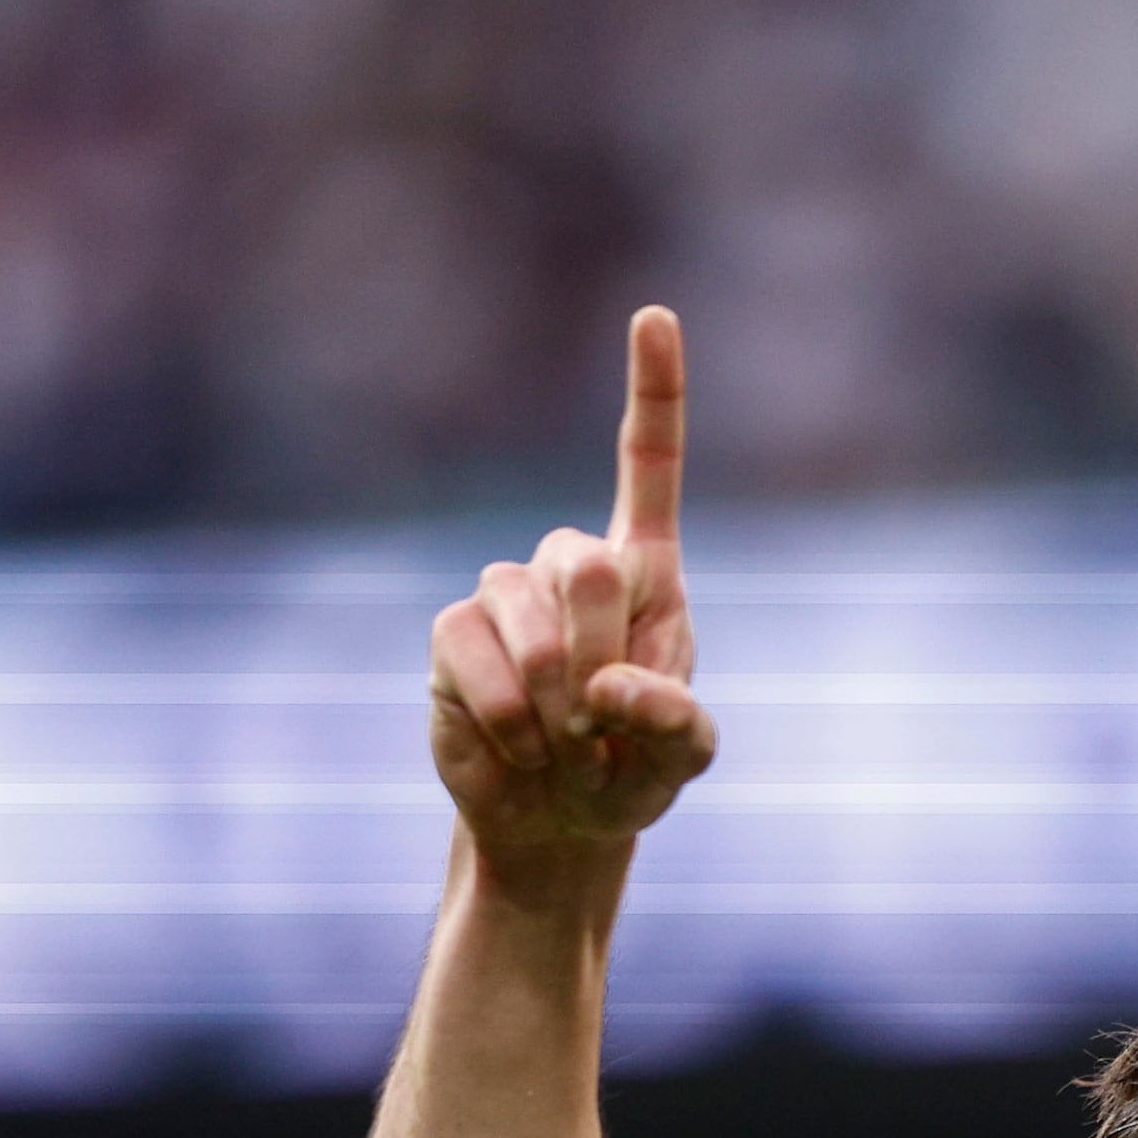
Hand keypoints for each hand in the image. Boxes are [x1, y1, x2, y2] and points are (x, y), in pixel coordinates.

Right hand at [431, 306, 713, 874]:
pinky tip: (520, 747)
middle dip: (601, 658)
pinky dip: (508, 716)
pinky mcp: (455, 635)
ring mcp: (505, 594)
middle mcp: (571, 565)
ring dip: (554, 704)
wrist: (556, 823)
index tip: (653, 315)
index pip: (648, 465)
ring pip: (527, 615)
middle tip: (602, 725)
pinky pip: (473, 651)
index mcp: (647, 573)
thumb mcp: (682, 761)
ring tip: (563, 748)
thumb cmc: (630, 774)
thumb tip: (614, 687)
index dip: (653, 392)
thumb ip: (678, 724)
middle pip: (587, 565)